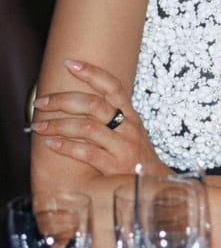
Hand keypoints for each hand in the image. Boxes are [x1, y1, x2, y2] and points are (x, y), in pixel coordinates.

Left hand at [31, 58, 166, 176]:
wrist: (154, 183)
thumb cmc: (137, 157)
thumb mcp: (132, 132)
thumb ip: (113, 117)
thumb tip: (81, 102)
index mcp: (131, 115)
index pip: (113, 86)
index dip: (92, 72)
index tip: (70, 63)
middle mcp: (128, 127)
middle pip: (94, 104)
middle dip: (63, 100)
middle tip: (42, 102)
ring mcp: (122, 146)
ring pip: (87, 127)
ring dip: (58, 125)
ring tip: (39, 126)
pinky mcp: (114, 165)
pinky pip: (86, 152)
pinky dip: (66, 147)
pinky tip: (51, 144)